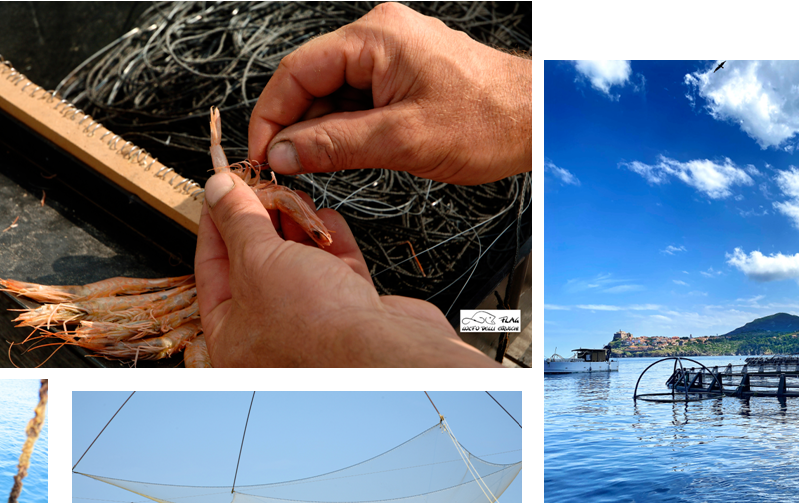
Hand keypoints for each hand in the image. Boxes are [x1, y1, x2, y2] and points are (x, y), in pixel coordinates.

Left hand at [194, 171, 498, 366]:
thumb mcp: (258, 258)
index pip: (212, 266)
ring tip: (297, 197)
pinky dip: (330, 242)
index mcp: (232, 335)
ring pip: (298, 263)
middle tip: (264, 185)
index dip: (217, 221)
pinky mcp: (349, 315)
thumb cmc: (313, 325)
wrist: (382, 351)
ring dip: (297, 226)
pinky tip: (326, 218)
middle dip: (262, 220)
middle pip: (256, 263)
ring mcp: (311, 325)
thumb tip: (219, 189)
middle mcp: (269, 335)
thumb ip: (238, 219)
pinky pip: (333, 271)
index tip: (223, 188)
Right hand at [248, 2, 530, 185]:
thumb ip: (336, 145)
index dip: (271, 116)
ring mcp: (391, 55)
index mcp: (375, 37)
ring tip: (316, 169)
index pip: (296, 71)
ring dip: (320, 132)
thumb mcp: (403, 140)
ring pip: (332, 94)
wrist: (537, 120)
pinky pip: (356, 100)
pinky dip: (345, 129)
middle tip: (284, 170)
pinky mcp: (402, 76)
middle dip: (294, 127)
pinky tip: (342, 155)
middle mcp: (379, 37)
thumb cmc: (489, 120)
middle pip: (311, 81)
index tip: (261, 155)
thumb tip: (284, 153)